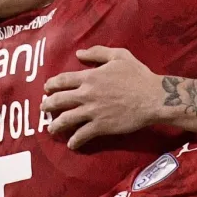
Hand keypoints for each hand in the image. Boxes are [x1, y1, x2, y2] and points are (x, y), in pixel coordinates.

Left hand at [41, 46, 164, 148]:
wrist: (153, 98)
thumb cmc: (138, 75)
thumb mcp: (119, 56)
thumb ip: (98, 52)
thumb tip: (79, 53)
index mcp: (90, 76)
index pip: (62, 80)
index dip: (51, 84)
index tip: (46, 89)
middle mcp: (87, 94)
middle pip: (59, 100)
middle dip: (47, 105)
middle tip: (43, 108)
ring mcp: (92, 111)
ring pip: (66, 119)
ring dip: (55, 125)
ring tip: (51, 128)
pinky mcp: (101, 126)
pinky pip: (82, 135)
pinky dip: (74, 140)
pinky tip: (71, 143)